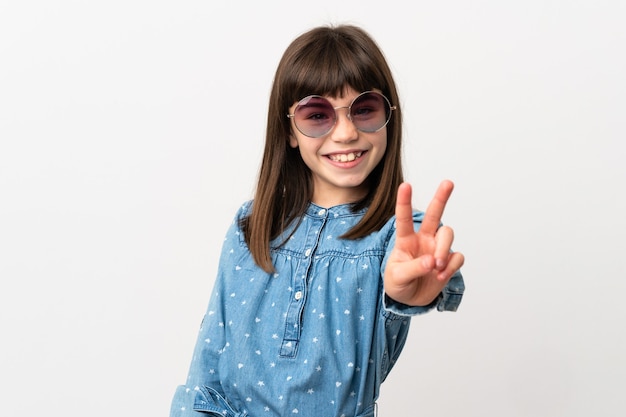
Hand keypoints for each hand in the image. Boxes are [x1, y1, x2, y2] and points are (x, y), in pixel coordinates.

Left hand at [384, 180, 464, 305]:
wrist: (409, 300)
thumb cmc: (398, 283)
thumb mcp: (397, 277)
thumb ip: (412, 268)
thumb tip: (431, 261)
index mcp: (406, 239)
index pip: (404, 218)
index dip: (404, 202)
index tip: (406, 185)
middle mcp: (423, 239)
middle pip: (435, 214)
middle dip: (441, 198)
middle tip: (448, 182)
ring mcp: (437, 249)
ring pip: (448, 235)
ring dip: (444, 250)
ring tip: (437, 267)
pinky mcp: (448, 262)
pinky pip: (457, 257)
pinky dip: (452, 266)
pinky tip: (440, 276)